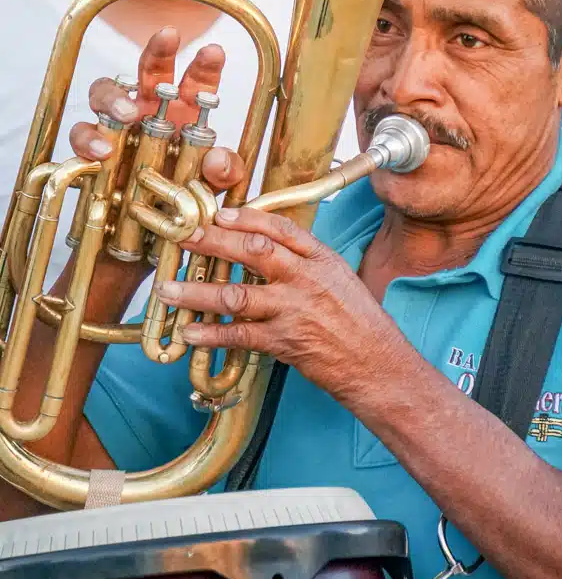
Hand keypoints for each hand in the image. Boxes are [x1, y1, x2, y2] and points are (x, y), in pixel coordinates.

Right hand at [69, 27, 244, 192]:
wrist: (152, 225)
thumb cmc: (185, 194)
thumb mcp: (215, 186)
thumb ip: (225, 171)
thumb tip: (218, 160)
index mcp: (185, 112)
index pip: (197, 81)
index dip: (206, 65)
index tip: (215, 51)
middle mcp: (151, 110)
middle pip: (150, 70)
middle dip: (159, 50)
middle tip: (168, 39)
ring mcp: (119, 126)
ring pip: (105, 93)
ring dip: (115, 97)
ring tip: (129, 114)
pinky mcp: (94, 148)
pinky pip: (82, 134)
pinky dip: (88, 139)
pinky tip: (102, 151)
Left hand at [154, 207, 412, 400]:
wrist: (379, 364)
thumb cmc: (361, 323)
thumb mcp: (341, 279)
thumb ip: (307, 262)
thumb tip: (270, 249)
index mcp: (321, 259)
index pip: (280, 228)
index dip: (246, 218)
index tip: (219, 213)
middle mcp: (306, 279)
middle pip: (253, 251)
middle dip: (212, 242)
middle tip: (182, 237)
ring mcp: (295, 310)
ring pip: (236, 295)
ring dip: (197, 293)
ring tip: (166, 290)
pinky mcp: (286, 342)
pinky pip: (240, 336)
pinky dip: (211, 335)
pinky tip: (189, 333)